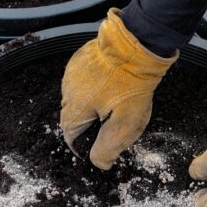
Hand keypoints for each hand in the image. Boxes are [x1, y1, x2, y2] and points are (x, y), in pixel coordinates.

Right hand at [59, 9, 176, 169]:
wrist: (138, 43)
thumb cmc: (133, 84)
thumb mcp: (125, 124)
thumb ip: (108, 148)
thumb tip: (100, 164)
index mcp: (75, 108)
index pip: (71, 137)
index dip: (85, 146)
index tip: (99, 147)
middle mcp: (68, 90)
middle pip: (74, 117)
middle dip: (90, 125)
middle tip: (112, 124)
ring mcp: (73, 71)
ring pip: (78, 97)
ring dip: (92, 104)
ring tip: (115, 103)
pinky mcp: (82, 58)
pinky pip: (83, 79)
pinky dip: (95, 86)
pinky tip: (113, 84)